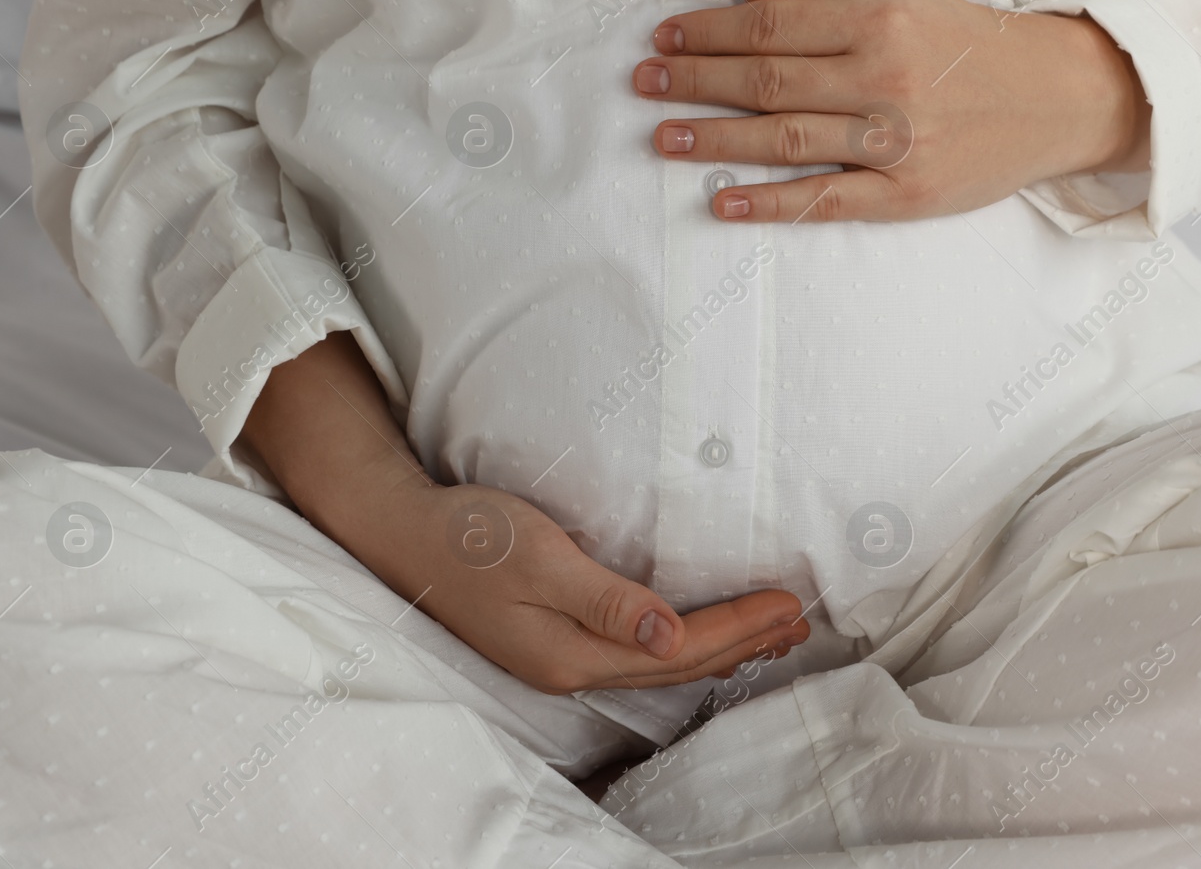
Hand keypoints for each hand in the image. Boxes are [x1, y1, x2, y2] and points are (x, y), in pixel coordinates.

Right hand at [377, 473, 810, 694]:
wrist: (402, 532)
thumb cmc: (469, 535)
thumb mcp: (539, 558)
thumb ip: (606, 600)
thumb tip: (671, 637)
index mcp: (569, 655)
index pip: (677, 649)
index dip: (738, 628)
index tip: (787, 605)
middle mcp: (570, 667)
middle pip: (676, 664)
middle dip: (742, 643)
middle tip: (799, 622)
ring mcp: (560, 656)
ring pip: (659, 660)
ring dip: (719, 645)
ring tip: (769, 633)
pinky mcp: (553, 636)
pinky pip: (636, 648)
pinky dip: (682, 639)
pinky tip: (696, 631)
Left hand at [633, 0, 1151, 222]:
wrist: (1064, 98)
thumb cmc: (976, 49)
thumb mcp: (906, 8)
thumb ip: (823, 7)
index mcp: (881, 22)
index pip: (772, 28)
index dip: (710, 33)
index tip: (665, 37)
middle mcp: (884, 79)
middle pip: (766, 81)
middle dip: (695, 81)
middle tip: (643, 83)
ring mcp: (896, 142)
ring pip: (784, 139)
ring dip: (714, 140)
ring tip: (662, 138)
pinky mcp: (909, 194)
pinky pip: (825, 200)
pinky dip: (770, 202)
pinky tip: (723, 201)